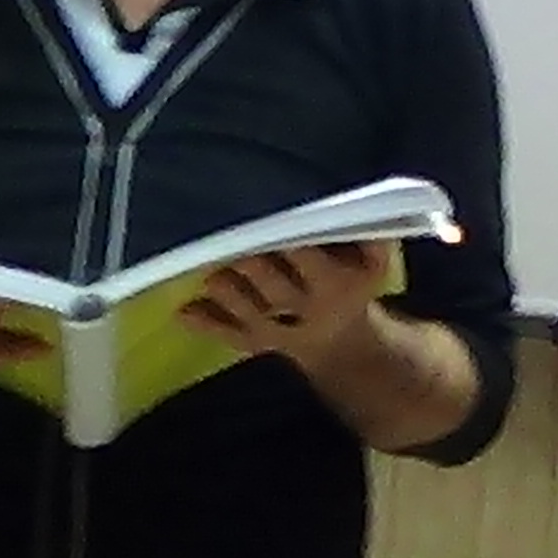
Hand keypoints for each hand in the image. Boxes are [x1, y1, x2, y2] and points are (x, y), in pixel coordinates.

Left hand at [180, 242, 392, 364]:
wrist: (343, 342)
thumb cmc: (350, 284)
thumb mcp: (373, 265)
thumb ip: (374, 241)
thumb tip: (369, 215)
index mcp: (334, 284)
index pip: (310, 261)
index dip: (291, 246)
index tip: (272, 224)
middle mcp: (304, 309)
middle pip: (275, 289)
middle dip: (253, 267)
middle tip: (232, 243)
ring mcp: (276, 329)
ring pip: (249, 313)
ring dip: (228, 294)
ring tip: (209, 275)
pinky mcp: (254, 341)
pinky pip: (229, 335)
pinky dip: (207, 324)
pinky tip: (184, 312)